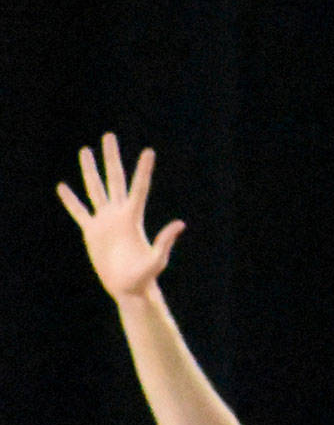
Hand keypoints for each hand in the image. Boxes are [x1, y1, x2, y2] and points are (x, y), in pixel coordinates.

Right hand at [57, 134, 184, 300]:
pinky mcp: (91, 231)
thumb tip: (180, 224)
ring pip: (95, 189)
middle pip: (114, 179)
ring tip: (85, 150)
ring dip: (90, 170)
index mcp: (133, 218)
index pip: (139, 187)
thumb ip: (165, 241)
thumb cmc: (145, 277)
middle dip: (111, 157)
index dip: (143, 170)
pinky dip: (71, 200)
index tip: (149, 151)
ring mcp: (104, 221)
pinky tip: (63, 187)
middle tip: (109, 136)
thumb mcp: (156, 260)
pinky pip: (79, 212)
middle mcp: (119, 214)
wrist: (128, 288)